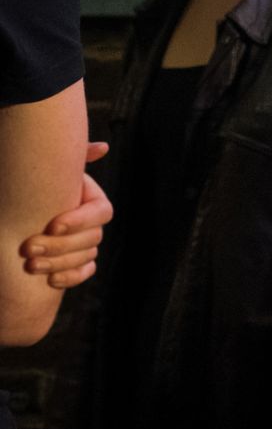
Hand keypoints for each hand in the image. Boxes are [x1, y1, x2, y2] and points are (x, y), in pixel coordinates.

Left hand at [22, 142, 111, 287]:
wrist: (11, 210)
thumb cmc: (26, 186)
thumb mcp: (42, 172)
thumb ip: (70, 159)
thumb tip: (102, 147)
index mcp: (90, 199)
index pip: (101, 213)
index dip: (79, 221)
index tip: (51, 225)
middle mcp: (92, 223)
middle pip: (92, 238)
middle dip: (60, 246)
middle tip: (28, 248)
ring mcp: (86, 244)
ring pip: (86, 257)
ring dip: (59, 263)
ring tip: (30, 266)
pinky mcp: (77, 263)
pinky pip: (84, 273)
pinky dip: (70, 277)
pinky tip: (49, 280)